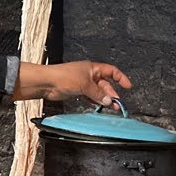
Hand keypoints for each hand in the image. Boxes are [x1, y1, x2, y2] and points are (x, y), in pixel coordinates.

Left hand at [15, 61, 131, 104]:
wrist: (47, 82)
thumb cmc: (64, 77)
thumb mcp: (85, 84)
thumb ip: (97, 93)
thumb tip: (108, 100)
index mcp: (93, 68)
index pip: (111, 71)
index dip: (120, 78)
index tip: (128, 86)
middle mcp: (89, 75)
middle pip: (105, 84)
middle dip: (112, 93)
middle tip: (117, 104)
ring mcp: (83, 83)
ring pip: (98, 91)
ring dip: (104, 99)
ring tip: (110, 108)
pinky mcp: (77, 90)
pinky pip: (90, 96)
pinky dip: (95, 101)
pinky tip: (99, 106)